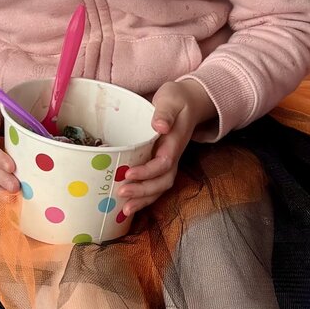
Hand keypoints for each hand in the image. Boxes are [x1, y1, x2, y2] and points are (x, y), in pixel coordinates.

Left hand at [115, 78, 213, 217]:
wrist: (189, 102)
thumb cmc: (176, 99)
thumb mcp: (171, 99)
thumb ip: (165, 112)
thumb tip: (160, 126)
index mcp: (174, 142)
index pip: (164, 163)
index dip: (147, 172)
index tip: (128, 173)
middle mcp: (172, 156)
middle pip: (162, 182)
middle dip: (143, 192)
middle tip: (121, 193)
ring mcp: (167, 162)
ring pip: (158, 187)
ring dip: (142, 200)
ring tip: (124, 210)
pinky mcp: (159, 164)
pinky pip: (153, 184)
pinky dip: (141, 196)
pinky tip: (126, 204)